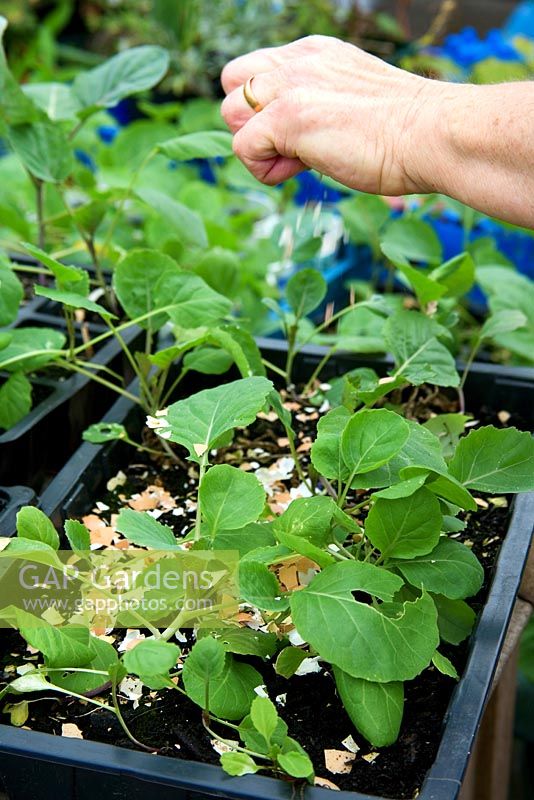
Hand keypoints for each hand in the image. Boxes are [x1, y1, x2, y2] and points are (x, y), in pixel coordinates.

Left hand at [220, 35, 452, 194]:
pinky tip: (302, 170)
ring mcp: (291, 86)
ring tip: (300, 160)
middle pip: (231, 85)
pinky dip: (266, 171)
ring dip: (257, 146)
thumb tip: (294, 141)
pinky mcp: (289, 117)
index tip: (301, 134)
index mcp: (312, 53)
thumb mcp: (351, 103)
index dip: (264, 110)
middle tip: (292, 147)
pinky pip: (242, 148)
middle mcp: (297, 61)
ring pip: (228, 114)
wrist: (432, 135)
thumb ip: (316, 106)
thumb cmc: (404, 133)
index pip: (255, 72)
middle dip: (250, 123)